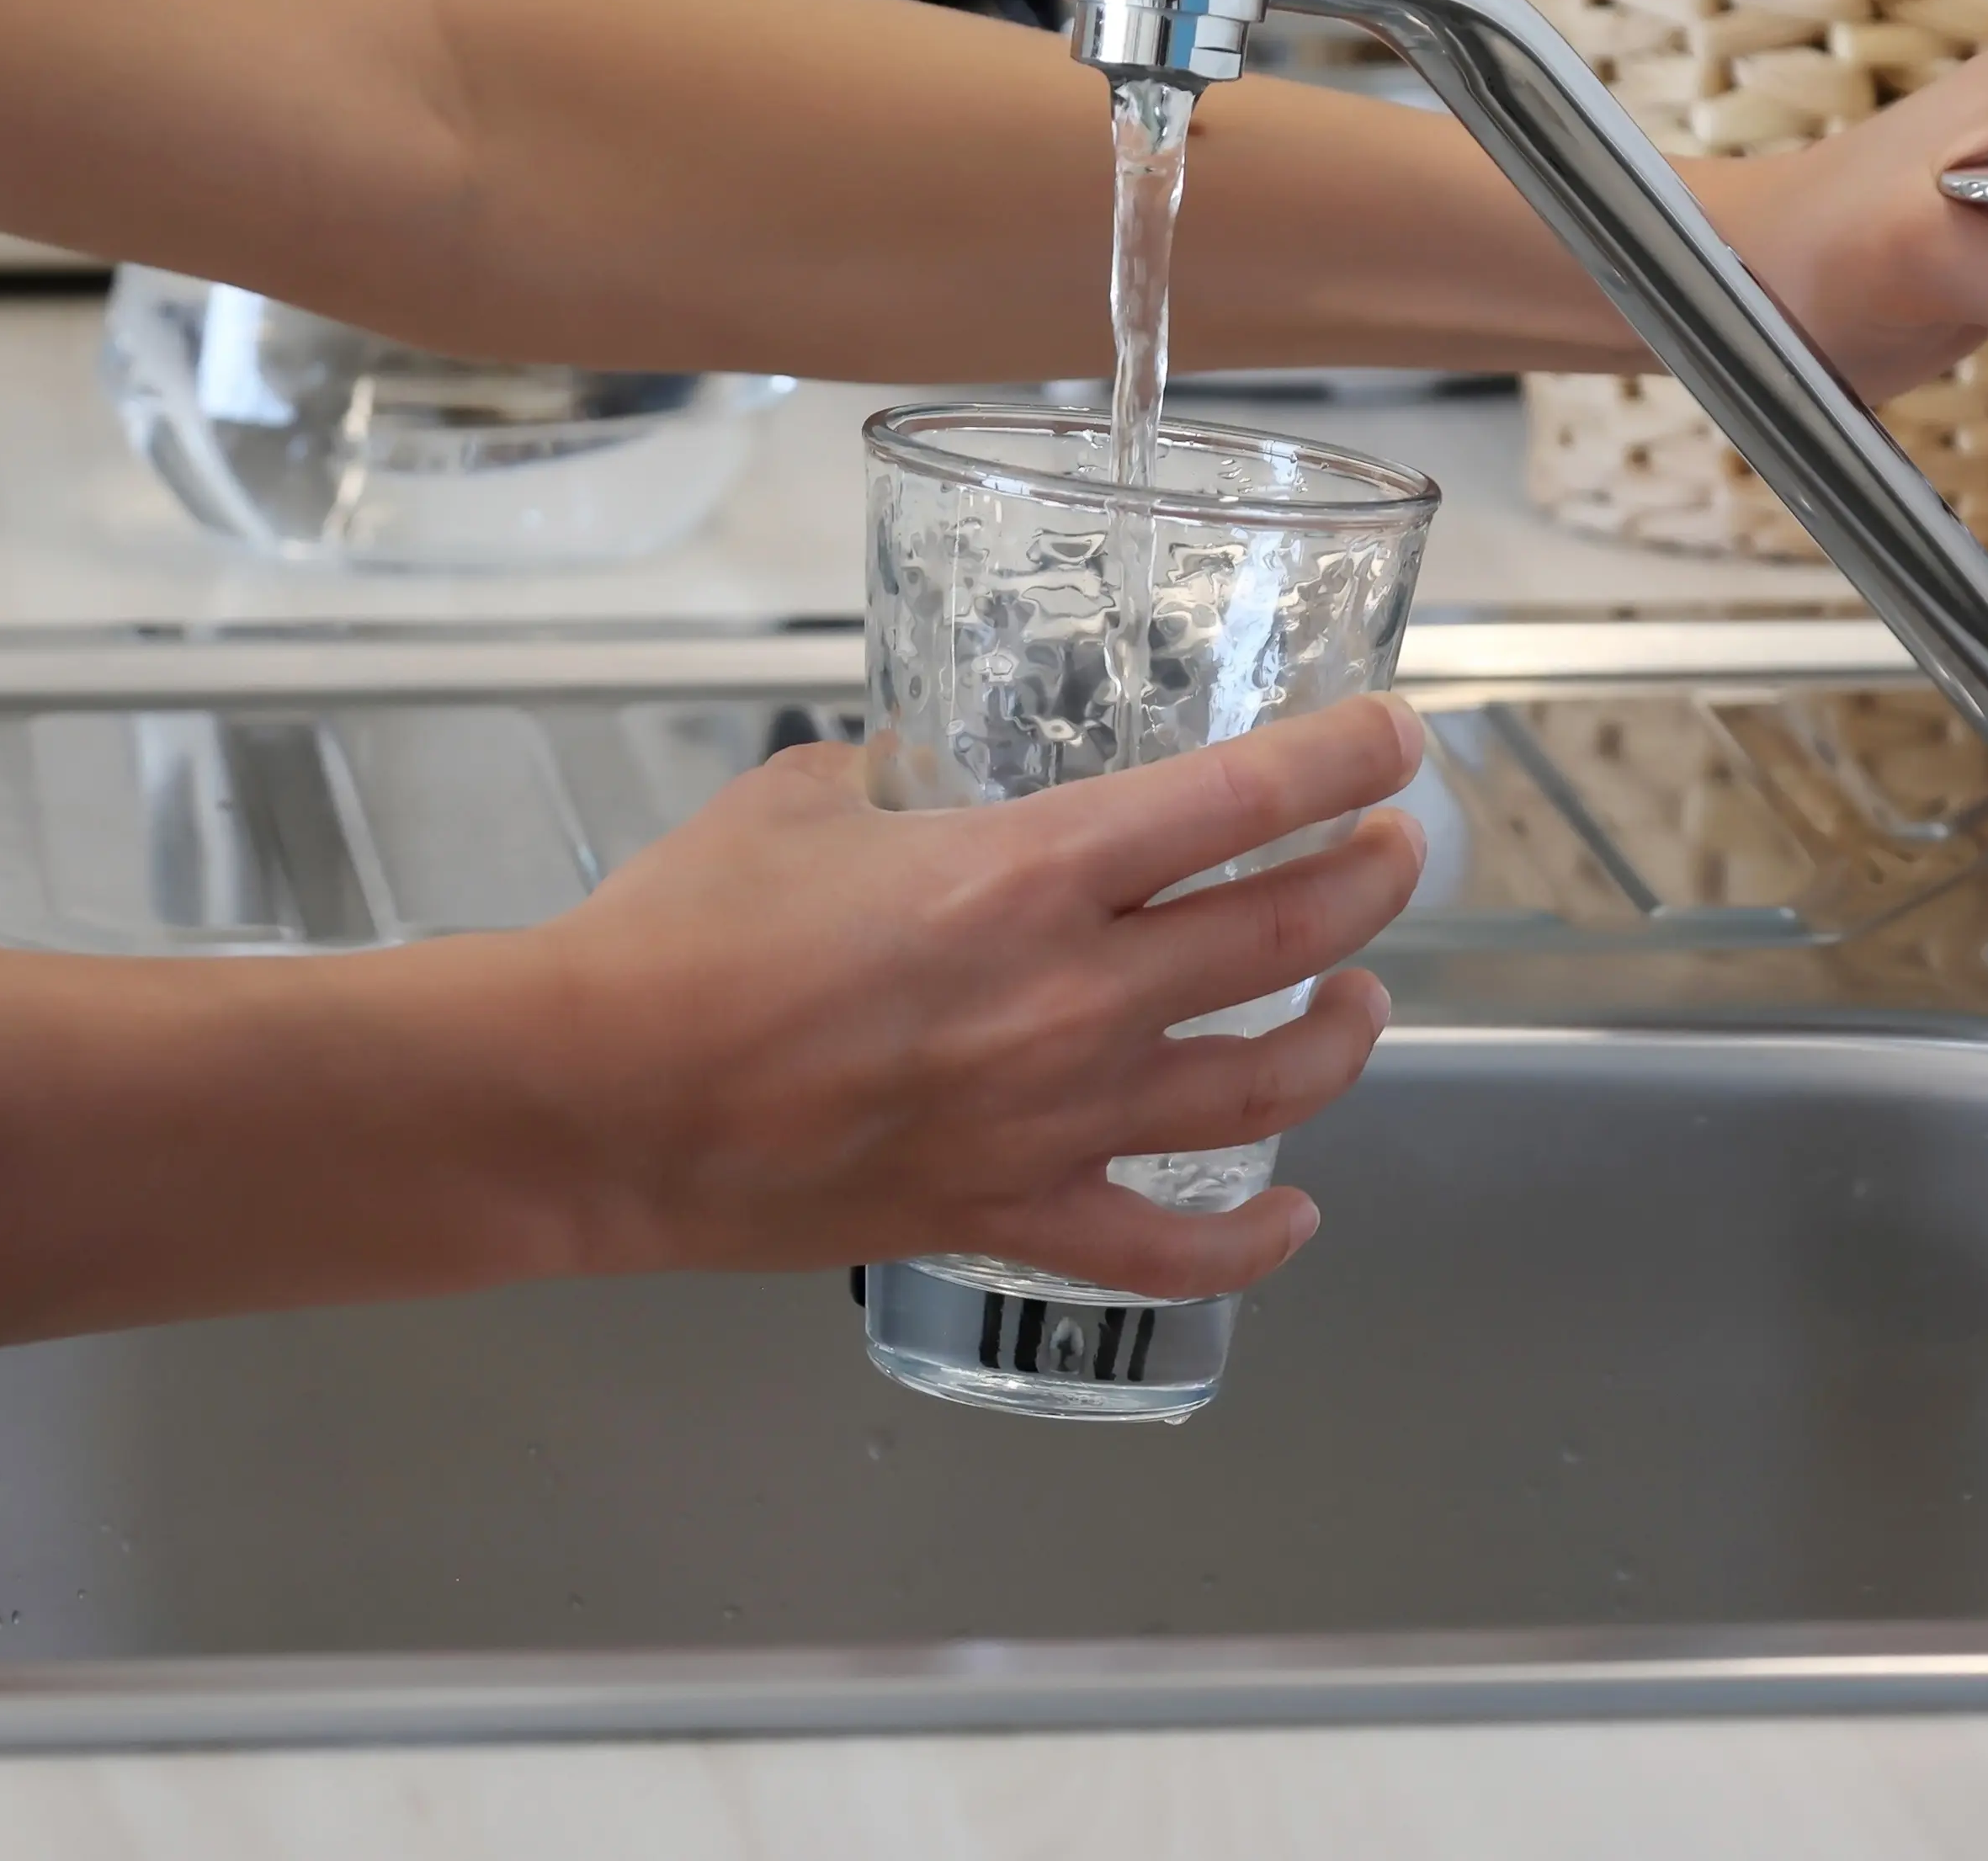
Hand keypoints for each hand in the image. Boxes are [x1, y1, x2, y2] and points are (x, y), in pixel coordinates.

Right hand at [512, 693, 1428, 1300]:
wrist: (595, 1099)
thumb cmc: (675, 937)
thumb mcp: (798, 799)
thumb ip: (891, 781)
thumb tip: (918, 780)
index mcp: (1026, 871)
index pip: (1242, 799)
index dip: (1343, 758)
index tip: (1392, 736)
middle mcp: (1071, 997)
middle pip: (1287, 934)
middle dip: (1367, 880)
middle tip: (1391, 850)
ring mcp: (1051, 1121)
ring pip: (1268, 1086)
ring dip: (1341, 1037)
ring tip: (1359, 1000)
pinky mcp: (1006, 1216)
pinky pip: (1170, 1251)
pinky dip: (1253, 1241)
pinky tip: (1295, 1213)